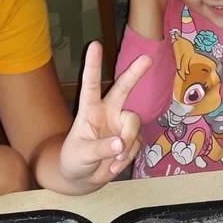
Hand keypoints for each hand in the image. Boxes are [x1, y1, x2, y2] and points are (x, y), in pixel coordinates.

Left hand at [60, 41, 150, 182]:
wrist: (83, 177)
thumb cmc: (75, 160)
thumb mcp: (81, 155)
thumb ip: (100, 148)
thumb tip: (121, 144)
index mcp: (89, 110)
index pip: (90, 84)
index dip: (93, 65)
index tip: (95, 45)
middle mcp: (107, 112)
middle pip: (123, 89)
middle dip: (135, 74)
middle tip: (147, 58)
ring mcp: (121, 125)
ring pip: (134, 125)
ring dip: (127, 145)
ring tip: (112, 162)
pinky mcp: (131, 139)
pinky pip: (137, 145)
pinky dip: (127, 158)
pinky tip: (114, 166)